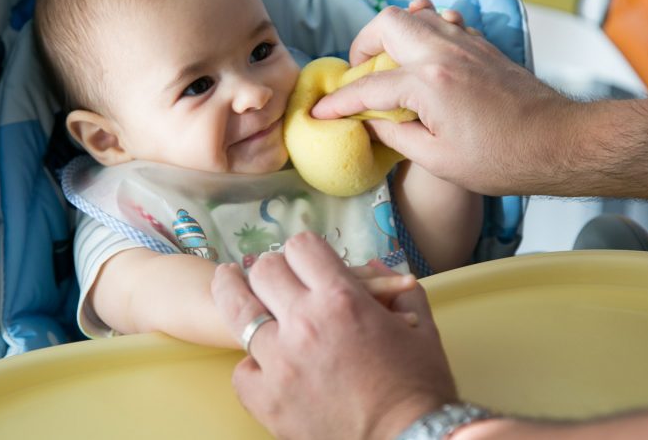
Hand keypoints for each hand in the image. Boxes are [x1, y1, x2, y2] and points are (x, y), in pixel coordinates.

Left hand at [211, 232, 457, 439]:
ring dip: (234, 292)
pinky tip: (259, 359)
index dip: (304, 250)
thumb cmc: (419, 387)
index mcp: (342, 298)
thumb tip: (373, 269)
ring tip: (226, 279)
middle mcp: (304, 322)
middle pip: (265, 271)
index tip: (304, 259)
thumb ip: (398, 289)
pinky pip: (242, 368)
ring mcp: (279, 362)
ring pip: (238, 312)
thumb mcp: (421, 327)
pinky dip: (252, 363)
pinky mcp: (266, 400)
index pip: (302, 247)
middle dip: (272, 268)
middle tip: (273, 276)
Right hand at [311, 2, 575, 195]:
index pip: (368, 87)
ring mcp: (466, 44)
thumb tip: (371, 123)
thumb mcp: (438, 160)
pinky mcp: (482, 46)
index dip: (339, 102)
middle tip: (359, 75)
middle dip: (363, 46)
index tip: (320, 113)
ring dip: (393, 35)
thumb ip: (396, 136)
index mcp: (429, 84)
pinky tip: (425, 61)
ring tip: (388, 66)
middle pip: (387, 24)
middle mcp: (444, 53)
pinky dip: (424, 34)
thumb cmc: (501, 160)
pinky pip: (444, 23)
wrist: (557, 143)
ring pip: (417, 15)